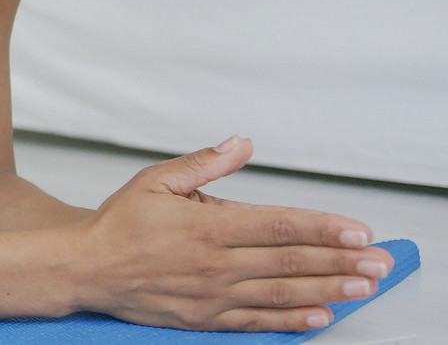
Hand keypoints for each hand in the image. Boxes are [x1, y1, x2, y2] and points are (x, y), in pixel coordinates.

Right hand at [70, 136, 394, 331]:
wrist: (86, 268)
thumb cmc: (120, 224)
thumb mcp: (156, 180)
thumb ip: (203, 163)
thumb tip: (240, 144)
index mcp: (206, 226)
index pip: (278, 225)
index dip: (323, 228)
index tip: (358, 230)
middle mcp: (215, 264)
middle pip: (290, 261)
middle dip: (340, 261)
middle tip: (379, 262)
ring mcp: (212, 295)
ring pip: (282, 293)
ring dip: (328, 290)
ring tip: (362, 287)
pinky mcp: (205, 319)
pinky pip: (257, 322)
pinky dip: (292, 321)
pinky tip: (320, 315)